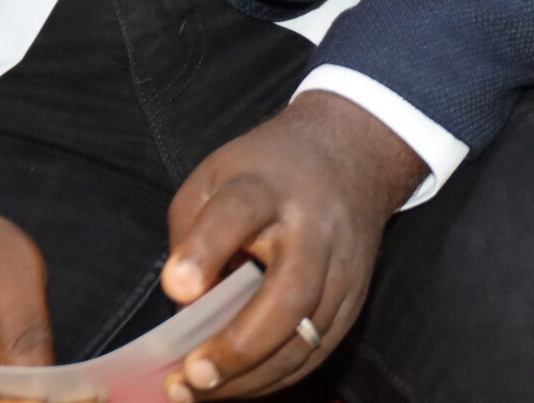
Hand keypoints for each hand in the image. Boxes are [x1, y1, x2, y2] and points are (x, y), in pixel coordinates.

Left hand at [159, 92, 424, 399]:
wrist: (353, 155)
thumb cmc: (268, 172)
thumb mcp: (214, 177)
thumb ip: (191, 234)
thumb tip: (186, 309)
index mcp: (269, 187)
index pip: (238, 213)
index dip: (206, 251)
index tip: (177, 287)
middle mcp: (316, 228)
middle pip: (290, 292)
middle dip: (240, 343)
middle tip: (193, 372)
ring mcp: (343, 268)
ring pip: (306, 337)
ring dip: (251, 376)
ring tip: (198, 390)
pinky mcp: (355, 300)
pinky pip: (315, 353)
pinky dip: (273, 378)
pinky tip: (236, 384)